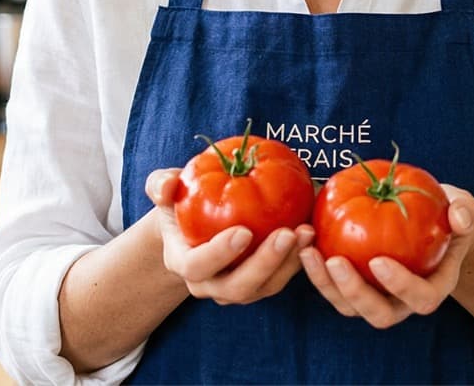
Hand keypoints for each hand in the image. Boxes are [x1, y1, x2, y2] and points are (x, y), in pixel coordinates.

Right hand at [144, 168, 312, 304]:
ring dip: (289, 263)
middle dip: (265, 263)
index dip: (219, 253)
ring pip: (265, 287)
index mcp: (183, 263)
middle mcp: (210, 284)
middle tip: (287, 233)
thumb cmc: (180, 202)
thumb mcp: (165, 188)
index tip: (243, 231)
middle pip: (238, 286)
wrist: (195, 224)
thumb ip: (161, 184)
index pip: (198, 266)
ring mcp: (237, 289)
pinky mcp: (261, 284)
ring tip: (307, 231)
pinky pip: (281, 278)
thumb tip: (167, 187)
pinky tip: (312, 233)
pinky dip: (298, 259)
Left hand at [299, 183, 473, 328]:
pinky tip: (302, 240)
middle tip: (335, 261)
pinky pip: (331, 286)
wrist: (428, 222)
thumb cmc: (447, 215)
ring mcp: (376, 296)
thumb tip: (459, 218)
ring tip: (308, 252)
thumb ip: (466, 212)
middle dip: (355, 293)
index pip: (421, 298)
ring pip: (348, 306)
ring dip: (325, 285)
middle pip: (379, 314)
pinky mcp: (352, 285)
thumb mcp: (464, 208)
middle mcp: (403, 301)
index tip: (378, 261)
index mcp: (434, 286)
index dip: (400, 286)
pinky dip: (314, 269)